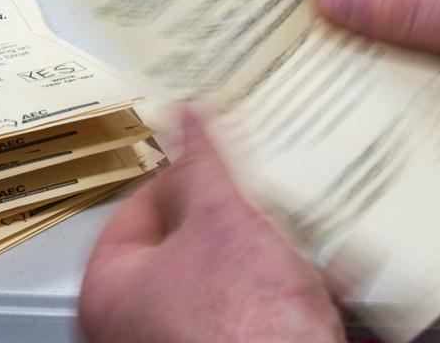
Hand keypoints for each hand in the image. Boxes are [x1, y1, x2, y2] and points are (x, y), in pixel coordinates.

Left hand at [78, 112, 344, 342]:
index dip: (182, 171)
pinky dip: (292, 286)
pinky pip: (258, 307)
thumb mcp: (222, 221)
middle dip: (241, 214)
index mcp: (110, 289)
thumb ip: (202, 164)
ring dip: (275, 248)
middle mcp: (137, 324)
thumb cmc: (245, 333)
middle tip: (263, 192)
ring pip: (231, 275)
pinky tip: (330, 271)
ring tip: (307, 228)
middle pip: (189, 240)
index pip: (137, 205)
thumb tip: (185, 118)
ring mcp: (184, 341)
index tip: (212, 155)